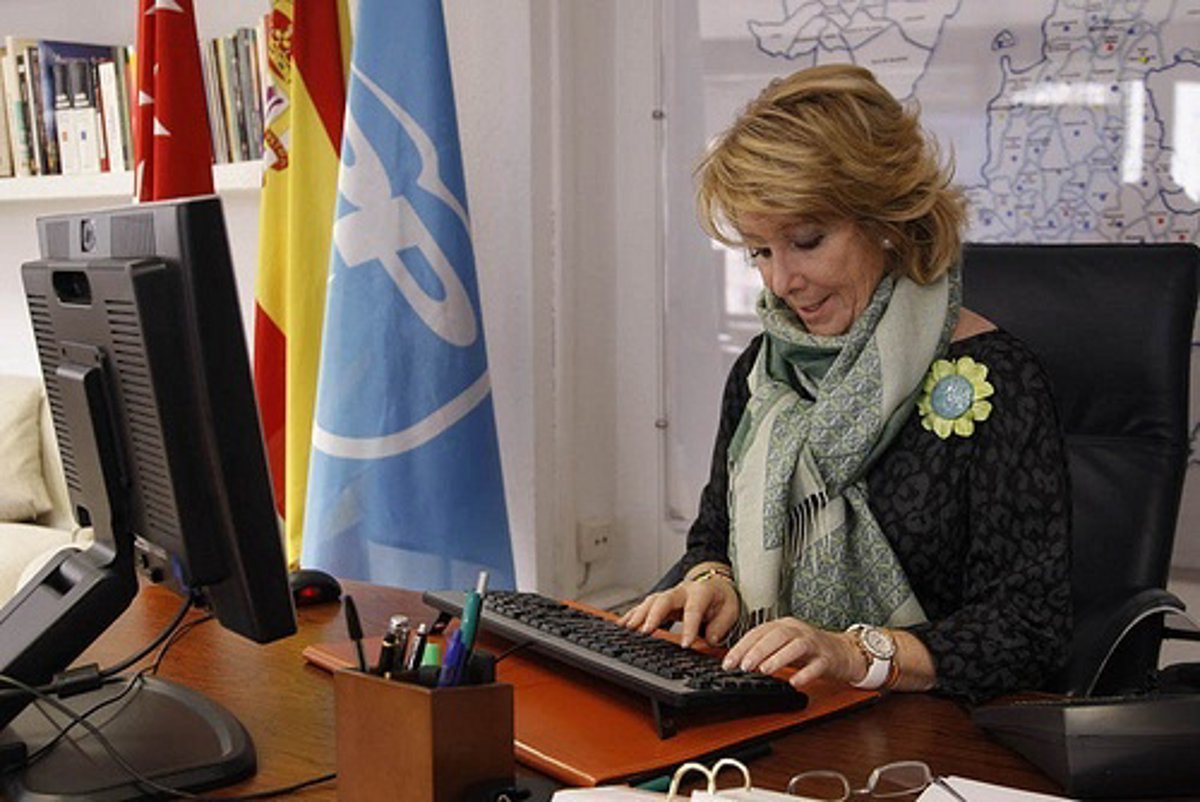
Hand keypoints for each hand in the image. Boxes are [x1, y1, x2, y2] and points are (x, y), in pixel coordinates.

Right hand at [618, 575, 738, 647]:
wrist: (713, 580)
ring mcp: (669, 595)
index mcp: (701, 592)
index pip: (693, 610)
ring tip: (628, 629)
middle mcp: (681, 591)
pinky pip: (645, 606)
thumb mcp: (731, 609)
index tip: (685, 643)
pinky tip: (623, 624)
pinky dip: (633, 615)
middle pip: (664, 600)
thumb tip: (710, 640)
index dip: (689, 627)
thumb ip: (721, 625)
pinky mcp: (661, 601)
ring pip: (651, 601)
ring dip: (639, 615)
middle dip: (653, 615)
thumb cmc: (720, 596)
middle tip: (645, 630)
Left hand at [720, 617, 863, 688]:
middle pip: (776, 636)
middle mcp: (798, 631)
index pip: (759, 632)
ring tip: (764, 670)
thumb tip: (738, 660)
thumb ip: (765, 649)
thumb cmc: (810, 649)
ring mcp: (814, 644)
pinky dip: (805, 674)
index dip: (742, 647)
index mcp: (784, 626)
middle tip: (743, 666)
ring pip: (796, 646)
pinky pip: (817, 665)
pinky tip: (794, 682)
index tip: (728, 662)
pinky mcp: (828, 659)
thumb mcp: (785, 644)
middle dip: (757, 650)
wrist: (844, 651)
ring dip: (778, 658)